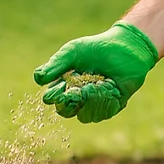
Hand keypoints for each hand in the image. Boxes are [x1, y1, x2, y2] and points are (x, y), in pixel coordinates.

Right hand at [33, 22, 158, 122]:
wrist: (126, 47)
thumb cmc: (96, 48)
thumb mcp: (73, 52)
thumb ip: (55, 65)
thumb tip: (37, 79)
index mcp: (66, 86)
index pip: (54, 99)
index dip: (54, 97)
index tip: (58, 88)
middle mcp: (79, 97)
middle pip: (67, 112)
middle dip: (70, 102)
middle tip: (77, 90)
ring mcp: (96, 103)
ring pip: (85, 115)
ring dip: (89, 101)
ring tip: (98, 83)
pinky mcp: (112, 105)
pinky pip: (103, 114)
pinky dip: (105, 101)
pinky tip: (110, 85)